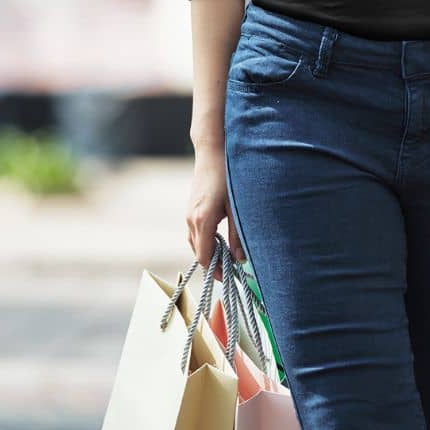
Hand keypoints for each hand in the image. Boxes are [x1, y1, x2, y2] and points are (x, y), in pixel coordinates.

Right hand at [186, 144, 246, 282]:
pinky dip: (204, 241)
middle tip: (231, 271)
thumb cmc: (228, 176)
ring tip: (227, 257)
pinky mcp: (190, 208)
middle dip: (213, 264)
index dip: (216, 271)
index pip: (204, 256)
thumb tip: (240, 259)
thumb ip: (237, 235)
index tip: (230, 278)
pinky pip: (194, 232)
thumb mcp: (236, 207)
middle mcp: (191, 219)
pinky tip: (219, 239)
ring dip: (209, 252)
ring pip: (195, 242)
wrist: (212, 151)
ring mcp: (188, 213)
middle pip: (198, 252)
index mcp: (202, 221)